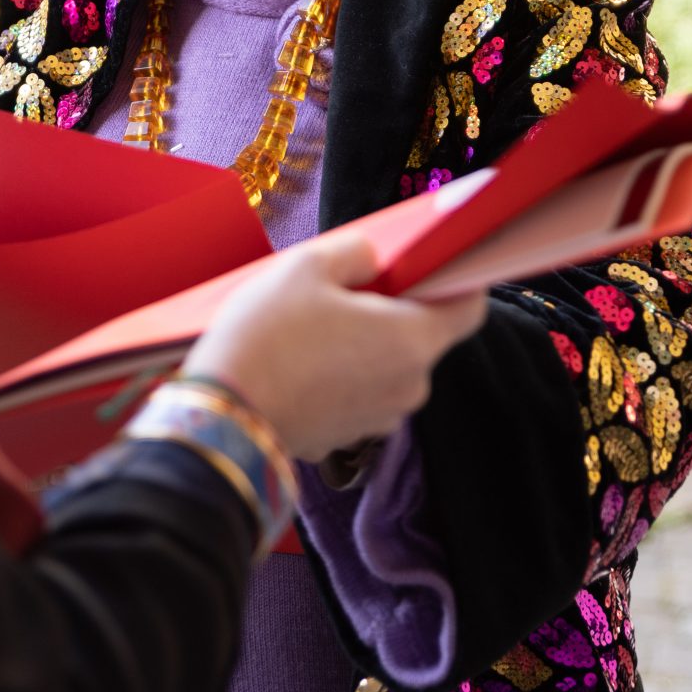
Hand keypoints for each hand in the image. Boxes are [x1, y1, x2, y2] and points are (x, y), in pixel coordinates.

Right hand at [183, 229, 488, 462]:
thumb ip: (356, 253)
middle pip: (421, 337)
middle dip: (392, 311)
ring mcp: (379, 419)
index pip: (469, 308)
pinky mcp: (347, 439)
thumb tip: (374, 259)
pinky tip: (299, 362)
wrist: (222, 414)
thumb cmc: (267, 334)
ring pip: (386, 367)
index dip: (457, 281)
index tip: (433, 265)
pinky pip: (357, 395)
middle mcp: (409, 387)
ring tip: (312, 327)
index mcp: (412, 340)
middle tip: (345, 290)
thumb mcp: (306, 266)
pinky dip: (340, 377)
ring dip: (363, 346)